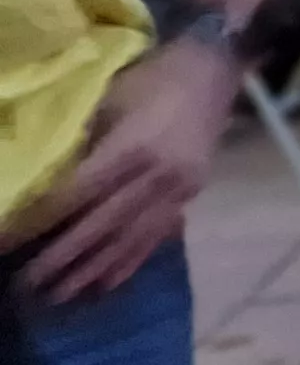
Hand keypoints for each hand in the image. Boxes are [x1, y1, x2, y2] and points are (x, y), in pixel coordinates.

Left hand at [24, 42, 238, 301]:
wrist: (214, 69)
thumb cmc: (152, 78)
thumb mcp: (109, 99)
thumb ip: (82, 142)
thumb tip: (44, 182)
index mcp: (133, 148)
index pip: (75, 195)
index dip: (38, 222)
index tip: (8, 244)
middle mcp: (156, 176)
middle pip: (100, 226)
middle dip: (61, 259)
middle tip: (27, 286)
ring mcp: (177, 190)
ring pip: (129, 240)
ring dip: (92, 270)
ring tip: (60, 296)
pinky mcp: (190, 196)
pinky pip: (156, 237)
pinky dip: (129, 262)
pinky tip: (106, 284)